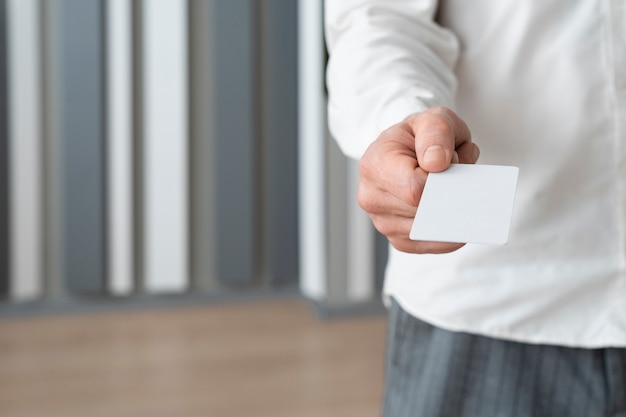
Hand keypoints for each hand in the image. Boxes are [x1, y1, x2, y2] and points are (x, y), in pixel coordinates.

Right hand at [357, 107, 479, 253]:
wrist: (407, 151)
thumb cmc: (420, 136)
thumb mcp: (433, 118)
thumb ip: (436, 132)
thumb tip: (436, 164)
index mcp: (374, 164)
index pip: (415, 188)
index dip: (442, 180)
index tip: (448, 161)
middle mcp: (371, 196)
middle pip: (425, 211)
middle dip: (449, 195)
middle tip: (452, 174)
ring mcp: (382, 221)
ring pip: (431, 229)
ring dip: (450, 212)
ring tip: (446, 188)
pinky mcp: (398, 239)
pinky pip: (431, 246)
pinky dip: (449, 232)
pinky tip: (453, 214)